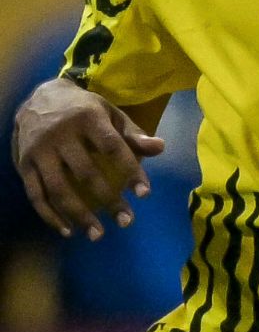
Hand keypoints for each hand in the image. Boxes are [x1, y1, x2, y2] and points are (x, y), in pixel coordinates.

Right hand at [12, 78, 163, 239]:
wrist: (37, 98)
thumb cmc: (83, 110)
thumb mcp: (110, 113)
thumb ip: (133, 134)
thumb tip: (161, 147)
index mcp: (87, 118)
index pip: (113, 147)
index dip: (130, 171)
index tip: (144, 194)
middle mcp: (60, 134)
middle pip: (86, 173)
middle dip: (108, 200)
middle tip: (127, 222)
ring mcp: (39, 150)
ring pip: (58, 189)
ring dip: (78, 215)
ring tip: (97, 234)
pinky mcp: (23, 164)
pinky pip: (35, 194)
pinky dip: (50, 216)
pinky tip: (68, 230)